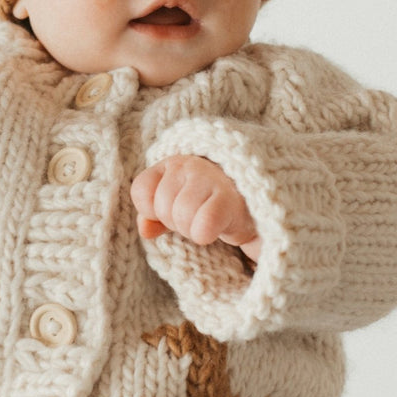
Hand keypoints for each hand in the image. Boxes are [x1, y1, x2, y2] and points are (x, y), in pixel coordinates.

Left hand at [131, 155, 260, 263]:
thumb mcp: (176, 207)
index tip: (171, 211)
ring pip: (181, 216)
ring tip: (207, 222)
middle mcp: (190, 165)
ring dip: (191, 230)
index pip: (141, 190)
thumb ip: (153, 216)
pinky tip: (216, 229)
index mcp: (172, 163)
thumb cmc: (208, 204)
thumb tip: (145, 229)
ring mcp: (212, 178)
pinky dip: (204, 233)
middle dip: (175, 223)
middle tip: (196, 218)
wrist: (254, 207)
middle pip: (162, 207)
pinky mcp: (232, 199)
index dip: (151, 210)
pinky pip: (204, 224)